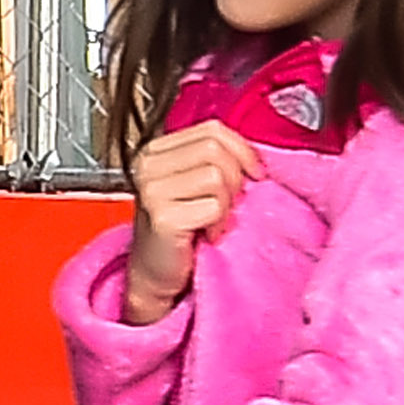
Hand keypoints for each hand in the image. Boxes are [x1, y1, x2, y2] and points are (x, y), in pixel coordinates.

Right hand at [125, 121, 262, 320]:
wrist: (155, 275)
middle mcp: (148, 164)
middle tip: (228, 204)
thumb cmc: (179, 232)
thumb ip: (214, 161)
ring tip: (213, 221)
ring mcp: (152, 189)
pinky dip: (219, 223)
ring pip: (216, 176)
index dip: (242, 149)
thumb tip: (256, 155)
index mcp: (156, 150)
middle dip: (235, 177)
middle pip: (215, 149)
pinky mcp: (162, 216)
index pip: (212, 129)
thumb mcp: (192, 185)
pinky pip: (214, 206)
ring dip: (226, 203)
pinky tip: (207, 234)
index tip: (255, 173)